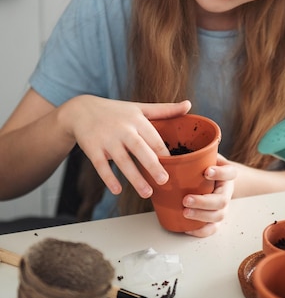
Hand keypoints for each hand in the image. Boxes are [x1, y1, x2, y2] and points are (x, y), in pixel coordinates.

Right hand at [59, 95, 191, 197]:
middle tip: (164, 181)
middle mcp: (122, 129)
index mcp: (137, 119)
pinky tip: (118, 191)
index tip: (176, 166)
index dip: (164, 152)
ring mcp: (106, 139)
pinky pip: (101, 166)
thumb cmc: (116, 111)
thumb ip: (165, 110)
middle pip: (139, 148)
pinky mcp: (92, 149)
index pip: (154, 137)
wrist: (81, 110)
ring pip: (122, 161)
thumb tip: (189, 105)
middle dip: (152, 165)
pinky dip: (109, 179)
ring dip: (134, 178)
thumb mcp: (140, 108)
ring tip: (147, 193)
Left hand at [182, 154, 236, 236]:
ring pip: (219, 216)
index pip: (229, 173)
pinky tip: (187, 227)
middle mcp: (226, 191)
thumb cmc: (205, 165)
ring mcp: (221, 206)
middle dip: (204, 202)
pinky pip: (212, 228)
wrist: (215, 179)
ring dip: (201, 216)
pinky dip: (201, 230)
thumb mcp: (205, 153)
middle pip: (222, 200)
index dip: (220, 173)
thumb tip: (177, 125)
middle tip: (187, 199)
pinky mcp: (214, 218)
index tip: (207, 171)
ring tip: (185, 212)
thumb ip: (197, 146)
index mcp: (226, 174)